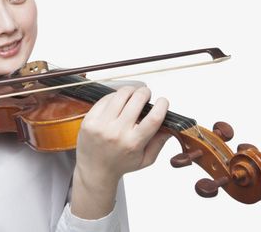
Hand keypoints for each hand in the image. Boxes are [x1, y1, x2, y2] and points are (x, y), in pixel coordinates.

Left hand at [70, 86, 170, 218]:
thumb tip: (171, 126)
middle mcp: (117, 133)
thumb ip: (159, 142)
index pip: (153, 118)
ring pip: (120, 95)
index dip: (162, 106)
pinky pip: (105, 99)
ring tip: (133, 93)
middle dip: (145, 93)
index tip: (163, 102)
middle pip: (137, 100)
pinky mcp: (89, 120)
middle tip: (146, 94)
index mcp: (133, 143)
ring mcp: (101, 125)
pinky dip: (114, 96)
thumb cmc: (120, 164)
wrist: (94, 171)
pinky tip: (118, 100)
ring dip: (130, 90)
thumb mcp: (145, 159)